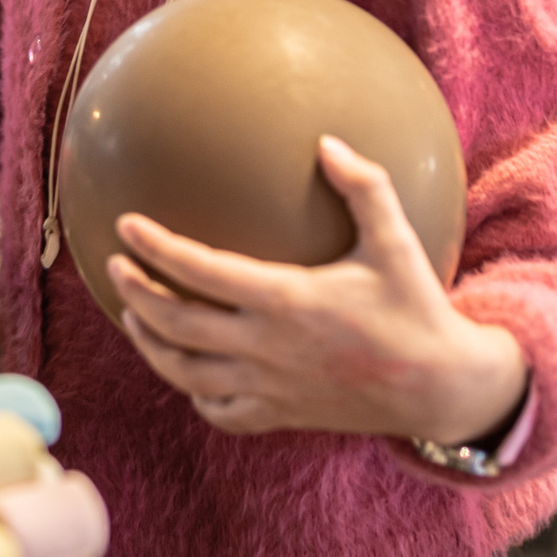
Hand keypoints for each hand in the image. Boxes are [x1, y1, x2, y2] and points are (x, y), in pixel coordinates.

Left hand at [108, 136, 525, 443]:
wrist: (442, 388)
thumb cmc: (417, 308)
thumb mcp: (396, 240)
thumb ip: (364, 186)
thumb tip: (327, 142)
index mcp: (286, 299)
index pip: (200, 271)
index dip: (155, 248)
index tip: (125, 226)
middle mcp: (267, 347)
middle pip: (176, 324)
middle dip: (136, 293)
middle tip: (115, 267)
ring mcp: (270, 387)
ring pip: (185, 374)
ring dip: (150, 344)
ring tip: (133, 314)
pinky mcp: (281, 415)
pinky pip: (220, 412)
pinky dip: (193, 392)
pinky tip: (187, 370)